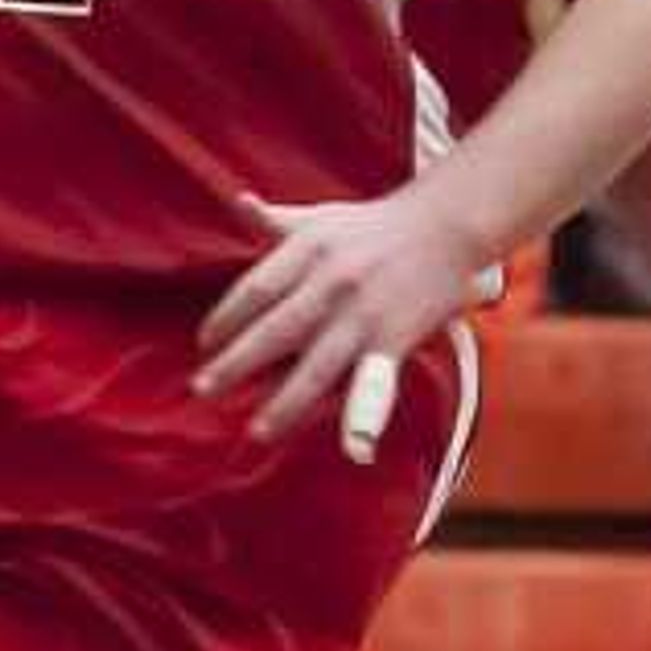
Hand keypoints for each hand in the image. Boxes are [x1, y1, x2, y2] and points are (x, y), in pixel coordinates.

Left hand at [192, 180, 487, 453]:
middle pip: (275, 331)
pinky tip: (352, 447)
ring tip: (257, 430)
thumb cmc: (376, 225)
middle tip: (203, 389)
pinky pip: (374, 383)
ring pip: (316, 366)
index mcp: (306, 251)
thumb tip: (239, 202)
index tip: (205, 342)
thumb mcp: (320, 216)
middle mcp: (330, 284)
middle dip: (236, 363)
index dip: (225, 318)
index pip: (254, 290)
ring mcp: (363, 315)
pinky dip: (365, 417)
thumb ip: (276, 220)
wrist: (447, 226)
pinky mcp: (395, 339)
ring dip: (285, 402)